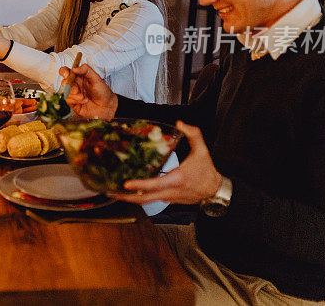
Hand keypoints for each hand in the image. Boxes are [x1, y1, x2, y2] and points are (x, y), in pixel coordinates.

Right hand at [58, 64, 117, 119]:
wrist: (107, 106)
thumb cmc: (103, 92)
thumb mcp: (96, 78)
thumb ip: (86, 70)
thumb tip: (75, 68)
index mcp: (79, 76)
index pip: (66, 71)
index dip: (63, 72)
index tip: (66, 74)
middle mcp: (74, 84)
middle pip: (64, 82)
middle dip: (70, 86)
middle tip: (77, 90)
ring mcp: (73, 94)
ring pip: (65, 92)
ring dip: (74, 95)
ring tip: (84, 98)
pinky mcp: (73, 103)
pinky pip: (67, 100)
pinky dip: (75, 100)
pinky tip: (84, 101)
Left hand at [108, 121, 222, 204]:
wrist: (215, 191)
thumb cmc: (207, 171)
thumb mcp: (202, 150)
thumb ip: (193, 134)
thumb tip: (180, 123)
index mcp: (177, 179)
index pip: (155, 184)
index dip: (140, 185)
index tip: (126, 184)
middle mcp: (170, 191)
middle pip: (145, 198)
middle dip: (126, 196)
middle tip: (109, 190)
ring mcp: (168, 198)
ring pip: (146, 202)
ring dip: (128, 198)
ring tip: (112, 192)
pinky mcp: (167, 200)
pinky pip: (150, 200)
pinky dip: (137, 197)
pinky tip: (126, 191)